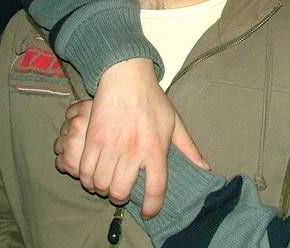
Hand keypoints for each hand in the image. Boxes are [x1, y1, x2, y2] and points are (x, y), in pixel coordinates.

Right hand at [59, 58, 208, 216]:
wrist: (126, 76)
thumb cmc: (153, 99)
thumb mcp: (175, 122)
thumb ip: (188, 147)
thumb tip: (204, 167)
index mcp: (155, 149)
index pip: (155, 189)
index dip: (152, 207)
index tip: (149, 212)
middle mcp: (133, 151)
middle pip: (121, 192)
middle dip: (121, 197)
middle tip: (122, 191)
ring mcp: (111, 146)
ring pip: (101, 184)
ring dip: (103, 188)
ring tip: (108, 182)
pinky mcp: (93, 139)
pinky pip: (84, 171)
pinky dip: (87, 178)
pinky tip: (94, 173)